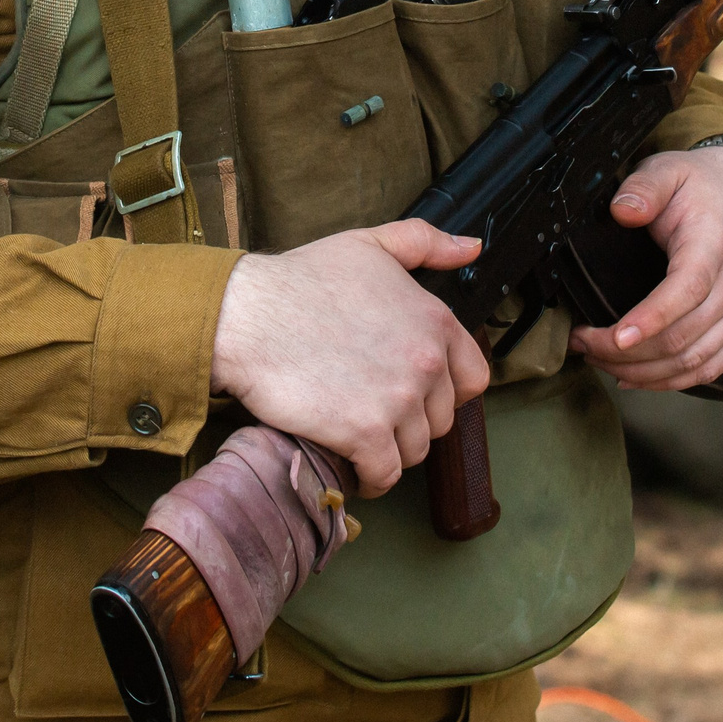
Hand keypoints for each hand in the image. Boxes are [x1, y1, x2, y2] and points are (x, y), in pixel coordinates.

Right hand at [210, 220, 491, 495]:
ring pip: (415, 451)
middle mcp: (426, 361)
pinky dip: (371, 478)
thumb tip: (471, 248)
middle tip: (377, 411)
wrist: (249, 316)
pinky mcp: (365, 433)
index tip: (417, 393)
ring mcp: (398, 400)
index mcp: (435, 320)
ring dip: (391, 450)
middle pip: (441, 419)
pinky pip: (384, 474)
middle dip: (413, 421)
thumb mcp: (370, 245)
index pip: (473, 378)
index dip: (446, 390)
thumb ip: (426, 243)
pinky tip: (353, 466)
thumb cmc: (302, 280)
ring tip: (361, 437)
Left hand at [569, 147, 722, 390]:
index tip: (611, 336)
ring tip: (598, 359)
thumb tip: (623, 211)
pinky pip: (711, 367)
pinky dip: (672, 381)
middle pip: (683, 338)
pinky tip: (635, 376)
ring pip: (694, 362)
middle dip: (625, 351)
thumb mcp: (669, 170)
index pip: (685, 291)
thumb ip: (644, 187)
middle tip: (582, 343)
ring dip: (642, 371)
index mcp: (716, 244)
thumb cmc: (701, 185)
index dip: (648, 320)